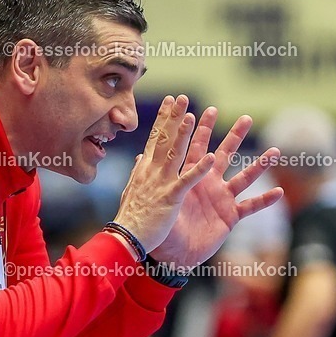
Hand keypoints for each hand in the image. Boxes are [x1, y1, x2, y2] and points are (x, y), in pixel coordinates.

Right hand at [113, 95, 213, 252]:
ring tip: (193, 117)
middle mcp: (152, 171)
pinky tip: (210, 158)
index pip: (155, 137)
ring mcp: (161, 183)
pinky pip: (186, 182)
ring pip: (175, 154)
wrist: (125, 239)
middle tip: (183, 98)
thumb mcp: (132, 190)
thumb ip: (139, 173)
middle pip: (165, 139)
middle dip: (174, 117)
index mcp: (145, 169)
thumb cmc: (130, 216)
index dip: (164, 117)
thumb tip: (140, 158)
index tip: (171, 100)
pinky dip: (198, 170)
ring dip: (184, 135)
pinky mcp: (170, 199)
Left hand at [151, 105, 282, 269]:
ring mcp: (222, 198)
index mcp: (191, 176)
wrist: (171, 255)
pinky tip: (279, 193)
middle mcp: (209, 183)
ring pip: (244, 177)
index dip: (203, 129)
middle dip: (235, 136)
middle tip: (246, 118)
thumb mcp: (159, 200)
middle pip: (225, 154)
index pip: (198, 147)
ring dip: (260, 164)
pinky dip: (264, 200)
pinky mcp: (230, 216)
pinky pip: (250, 206)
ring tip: (275, 151)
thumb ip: (157, 179)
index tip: (209, 109)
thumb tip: (140, 156)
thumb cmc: (162, 227)